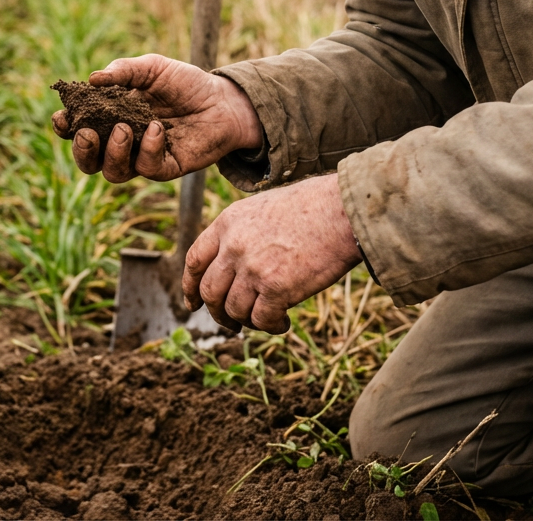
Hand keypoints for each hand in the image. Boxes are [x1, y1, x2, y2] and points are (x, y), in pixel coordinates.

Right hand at [52, 54, 263, 182]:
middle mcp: (122, 143)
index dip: (65, 129)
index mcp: (111, 118)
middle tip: (88, 133)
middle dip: (82, 151)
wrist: (222, 99)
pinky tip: (157, 129)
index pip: (78, 130)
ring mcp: (142, 158)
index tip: (62, 118)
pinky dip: (148, 149)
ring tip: (124, 129)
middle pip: (89, 161)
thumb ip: (123, 71)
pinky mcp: (166, 168)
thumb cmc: (184, 83)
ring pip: (113, 172)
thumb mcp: (152, 68)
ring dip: (113, 153)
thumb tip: (92, 79)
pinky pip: (147, 169)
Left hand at [182, 173, 361, 333]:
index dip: (190, 286)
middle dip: (217, 313)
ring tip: (266, 319)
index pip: (194, 261)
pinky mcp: (277, 289)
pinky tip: (283, 322)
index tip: (193, 302)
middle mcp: (234, 247)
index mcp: (227, 223)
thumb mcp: (262, 208)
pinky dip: (271, 326)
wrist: (342, 212)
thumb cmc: (312, 207)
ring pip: (234, 310)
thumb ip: (241, 234)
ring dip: (247, 321)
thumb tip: (234, 267)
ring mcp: (253, 269)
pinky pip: (262, 320)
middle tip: (231, 323)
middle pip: (210, 291)